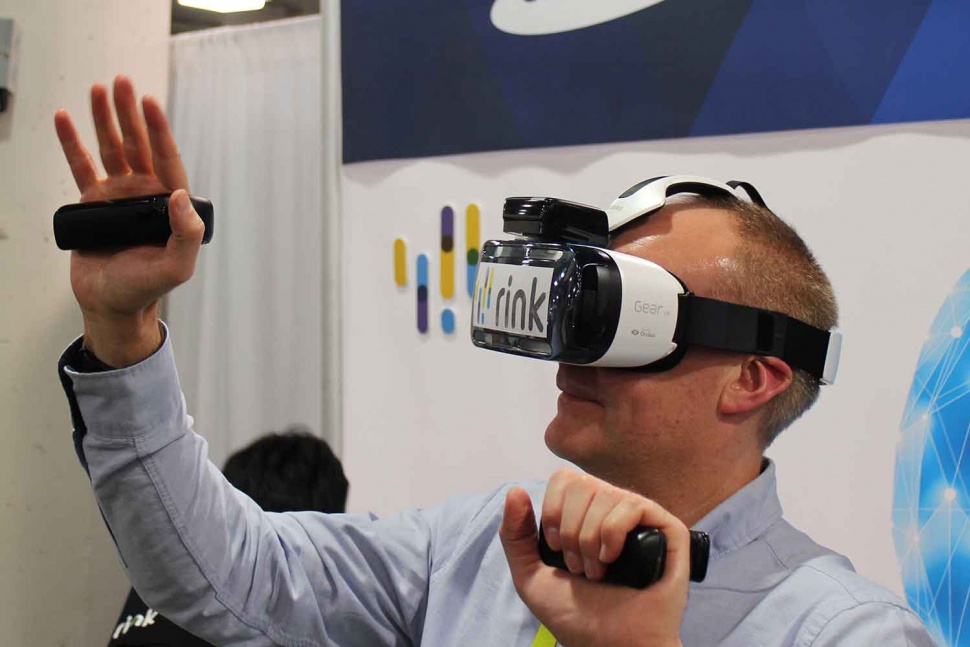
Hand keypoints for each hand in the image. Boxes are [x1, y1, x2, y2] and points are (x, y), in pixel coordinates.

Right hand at [54, 76, 203, 365]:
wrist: (111, 304)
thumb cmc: (146, 288)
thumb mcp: (175, 267)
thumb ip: (187, 234)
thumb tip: (182, 195)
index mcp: (169, 205)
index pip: (166, 160)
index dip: (159, 131)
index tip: (149, 102)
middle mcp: (145, 194)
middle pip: (138, 145)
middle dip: (130, 113)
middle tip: (122, 82)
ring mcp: (118, 196)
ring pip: (111, 149)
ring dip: (104, 119)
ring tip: (99, 89)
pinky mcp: (93, 203)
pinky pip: (81, 166)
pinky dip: (72, 142)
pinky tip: (66, 118)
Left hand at [500, 470, 688, 646]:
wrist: (611, 646)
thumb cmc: (577, 618)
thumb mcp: (530, 576)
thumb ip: (514, 535)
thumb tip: (516, 491)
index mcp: (586, 514)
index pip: (565, 479)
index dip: (554, 511)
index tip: (556, 548)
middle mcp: (614, 510)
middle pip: (582, 484)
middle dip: (570, 530)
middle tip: (579, 566)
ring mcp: (642, 519)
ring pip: (606, 494)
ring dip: (590, 539)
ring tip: (597, 571)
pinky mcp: (668, 529)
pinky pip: (633, 505)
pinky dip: (613, 533)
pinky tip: (613, 559)